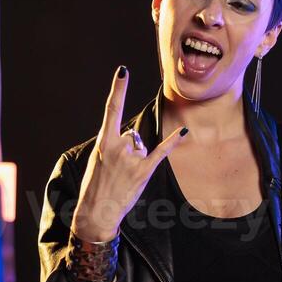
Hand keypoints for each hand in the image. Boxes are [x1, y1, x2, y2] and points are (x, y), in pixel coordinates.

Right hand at [70, 66, 187, 240]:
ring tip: (125, 176)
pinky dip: (173, 143)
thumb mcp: (99, 159)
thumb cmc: (96, 184)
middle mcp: (118, 147)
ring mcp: (132, 159)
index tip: (123, 70)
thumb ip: (115, 144)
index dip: (118, 89)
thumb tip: (134, 139)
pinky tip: (184, 133)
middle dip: (128, 149)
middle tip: (117, 169)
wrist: (96, 211)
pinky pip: (161, 152)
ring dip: (136, 159)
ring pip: (141, 146)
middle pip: (132, 134)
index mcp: (104, 142)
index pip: (111, 109)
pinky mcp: (144, 171)